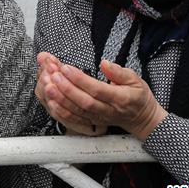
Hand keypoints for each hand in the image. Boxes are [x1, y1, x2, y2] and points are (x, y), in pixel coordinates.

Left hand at [43, 58, 166, 140]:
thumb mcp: (136, 79)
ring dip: (60, 100)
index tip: (66, 68)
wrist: (141, 118)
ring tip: (47, 86)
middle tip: (53, 75)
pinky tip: (51, 102)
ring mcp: (99, 119)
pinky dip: (62, 112)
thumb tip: (105, 64)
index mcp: (121, 99)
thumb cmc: (137, 96)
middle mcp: (108, 111)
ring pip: (77, 112)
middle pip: (84, 102)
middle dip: (66, 89)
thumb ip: (119, 72)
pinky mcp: (92, 123)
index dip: (80, 80)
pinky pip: (75, 120)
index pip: (97, 89)